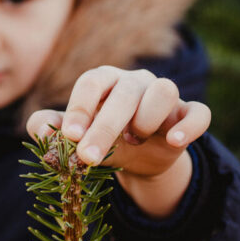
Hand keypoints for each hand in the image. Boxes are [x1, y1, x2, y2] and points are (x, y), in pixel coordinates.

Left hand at [26, 66, 209, 216]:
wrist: (139, 160)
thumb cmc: (102, 139)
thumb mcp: (74, 137)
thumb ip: (51, 129)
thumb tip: (40, 129)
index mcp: (104, 80)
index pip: (91, 82)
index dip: (80, 107)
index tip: (70, 136)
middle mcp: (135, 82)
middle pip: (124, 93)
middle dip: (104, 127)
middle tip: (88, 158)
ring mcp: (165, 96)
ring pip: (164, 90)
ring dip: (147, 118)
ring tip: (134, 139)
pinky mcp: (188, 115)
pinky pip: (199, 112)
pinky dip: (190, 126)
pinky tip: (175, 141)